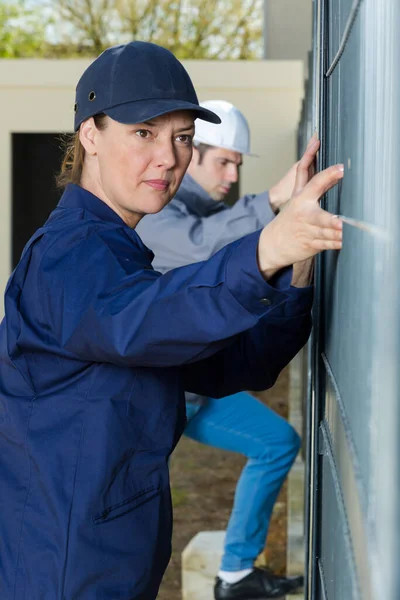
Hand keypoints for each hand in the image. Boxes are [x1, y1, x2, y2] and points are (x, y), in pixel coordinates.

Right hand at [257, 138, 342, 278]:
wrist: (273, 242)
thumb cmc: (291, 217)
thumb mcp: (299, 198)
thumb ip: (319, 185)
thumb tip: (339, 170)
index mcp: (302, 199)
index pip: (316, 183)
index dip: (329, 175)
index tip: (342, 168)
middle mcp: (304, 215)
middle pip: (320, 218)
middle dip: (331, 222)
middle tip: (341, 223)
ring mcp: (308, 232)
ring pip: (326, 234)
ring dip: (338, 235)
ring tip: (350, 234)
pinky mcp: (311, 245)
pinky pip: (327, 244)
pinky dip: (337, 244)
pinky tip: (346, 243)